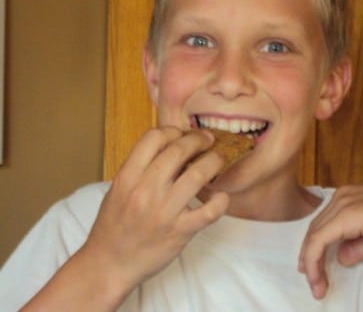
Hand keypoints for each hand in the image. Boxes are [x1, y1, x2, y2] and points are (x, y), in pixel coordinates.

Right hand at [80, 127, 228, 297]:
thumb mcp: (118, 189)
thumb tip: (169, 145)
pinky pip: (210, 211)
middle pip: (179, 150)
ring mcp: (164, 212)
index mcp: (127, 177)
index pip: (153, 138)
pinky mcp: (180, 232)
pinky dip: (221, 201)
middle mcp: (145, 191)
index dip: (172, 130)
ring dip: (213, 162)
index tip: (182, 134)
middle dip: (198, 139)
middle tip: (207, 140)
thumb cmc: (114, 226)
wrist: (109, 264)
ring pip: (198, 175)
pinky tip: (220, 196)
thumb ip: (140, 167)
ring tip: (217, 160)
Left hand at [298, 183, 362, 298]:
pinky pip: (319, 240)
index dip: (316, 244)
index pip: (325, 221)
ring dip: (312, 263)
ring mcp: (343, 203)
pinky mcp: (345, 216)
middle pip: (317, 228)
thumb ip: (358, 244)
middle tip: (313, 282)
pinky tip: (316, 277)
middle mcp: (342, 195)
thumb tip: (342, 258)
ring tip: (316, 286)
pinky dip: (313, 260)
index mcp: (350, 194)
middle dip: (311, 256)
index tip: (312, 267)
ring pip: (314, 235)